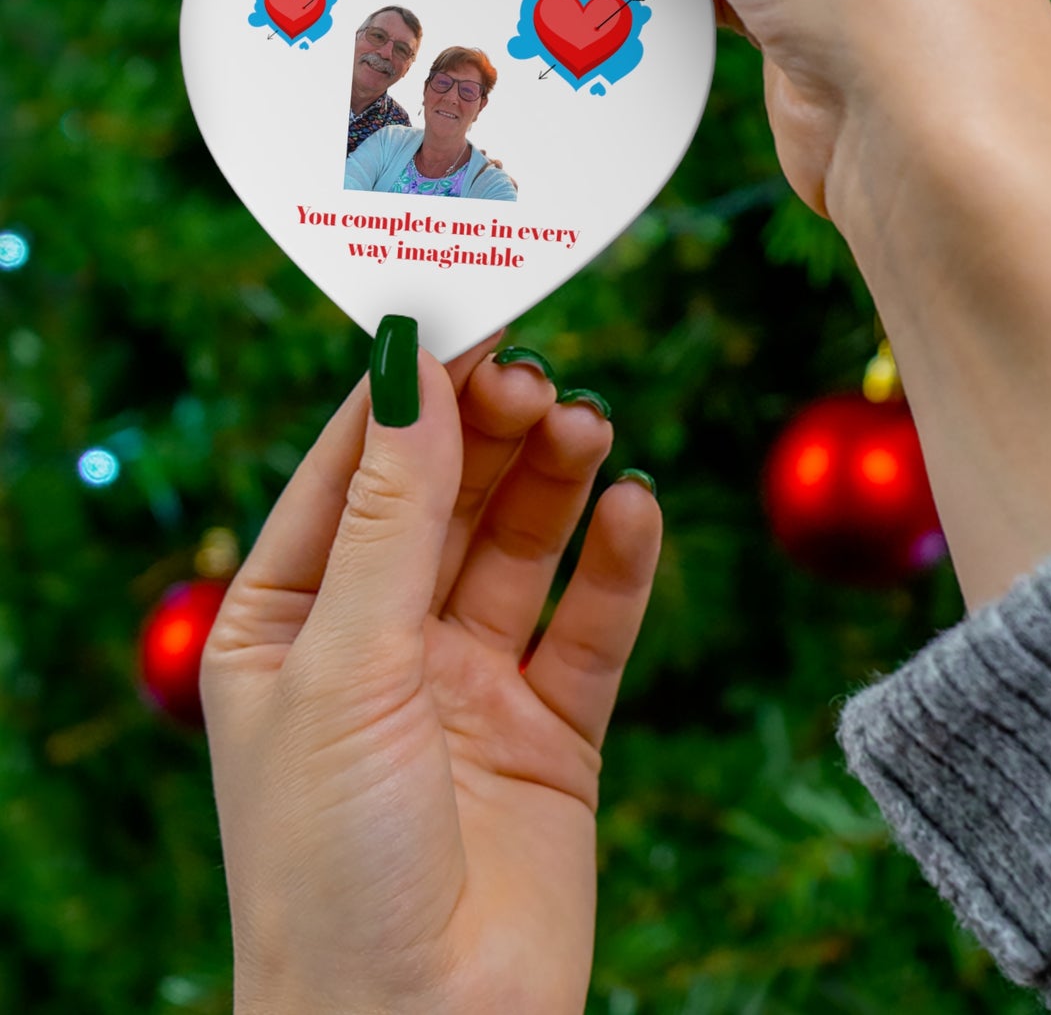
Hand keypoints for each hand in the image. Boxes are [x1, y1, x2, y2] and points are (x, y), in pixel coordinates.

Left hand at [201, 334, 661, 1014]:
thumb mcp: (346, 665)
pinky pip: (591, 625)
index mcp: (290, 622)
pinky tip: (635, 509)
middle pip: (446, 497)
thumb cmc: (331, 863)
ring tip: (588, 426)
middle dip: (490, 431)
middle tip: (539, 376)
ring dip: (555, 480)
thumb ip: (391, 515)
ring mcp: (469, 683)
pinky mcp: (553, 729)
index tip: (466, 313)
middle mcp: (380, 642)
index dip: (407, 391)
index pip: (351, 471)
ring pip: (521, 547)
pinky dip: (617, 564)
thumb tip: (409, 367)